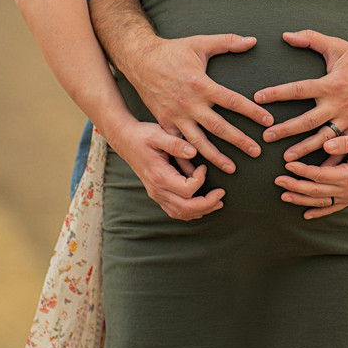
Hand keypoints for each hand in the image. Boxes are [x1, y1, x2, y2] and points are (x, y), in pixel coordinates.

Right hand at [110, 119, 224, 220]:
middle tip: (222, 194)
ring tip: (218, 202)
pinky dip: (190, 212)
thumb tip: (194, 152)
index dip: (201, 180)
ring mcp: (156, 194)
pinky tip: (202, 206)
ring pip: (181, 213)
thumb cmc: (143, 135)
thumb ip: (175, 143)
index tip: (204, 166)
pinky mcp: (157, 194)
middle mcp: (157, 190)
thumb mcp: (158, 134)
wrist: (125, 140)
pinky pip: (175, 211)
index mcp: (159, 176)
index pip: (187, 189)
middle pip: (186, 208)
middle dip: (207, 204)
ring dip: (201, 211)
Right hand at [120, 33, 274, 172]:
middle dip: (240, 140)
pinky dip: (187, 159)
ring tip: (233, 168)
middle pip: (220, 127)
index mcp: (202, 84)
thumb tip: (252, 40)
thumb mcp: (199, 43)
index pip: (233, 101)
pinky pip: (178, 146)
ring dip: (216, 157)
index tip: (268, 121)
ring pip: (199, 142)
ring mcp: (176, 116)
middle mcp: (190, 104)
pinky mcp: (165, 124)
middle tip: (257, 151)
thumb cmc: (172, 51)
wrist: (139, 61)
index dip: (252, 112)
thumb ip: (227, 42)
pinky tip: (198, 172)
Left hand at [253, 28, 347, 161]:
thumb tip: (285, 35)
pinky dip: (330, 158)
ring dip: (305, 149)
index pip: (299, 89)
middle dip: (286, 129)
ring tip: (286, 159)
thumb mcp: (335, 44)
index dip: (277, 93)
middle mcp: (339, 103)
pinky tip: (317, 171)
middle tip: (266, 137)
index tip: (257, 97)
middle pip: (308, 120)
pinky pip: (342, 146)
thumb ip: (310, 38)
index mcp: (331, 83)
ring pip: (324, 138)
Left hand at [274, 126, 347, 219]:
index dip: (302, 171)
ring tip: (284, 195)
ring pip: (322, 202)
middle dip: (295, 186)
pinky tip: (305, 214)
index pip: (319, 175)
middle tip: (277, 180)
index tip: (287, 164)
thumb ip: (344, 142)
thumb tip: (326, 145)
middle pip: (316, 191)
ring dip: (302, 200)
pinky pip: (332, 208)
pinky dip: (319, 212)